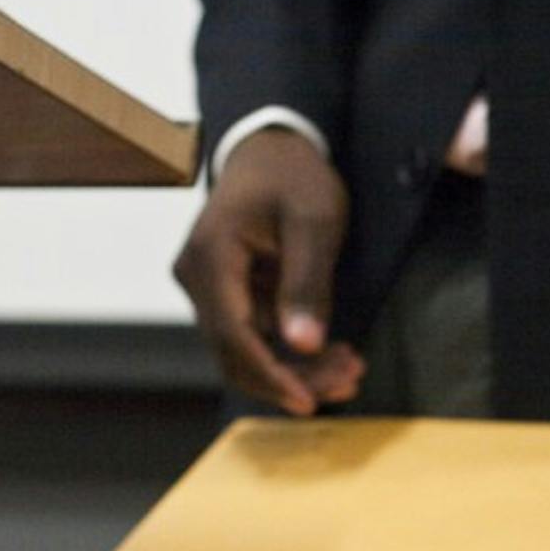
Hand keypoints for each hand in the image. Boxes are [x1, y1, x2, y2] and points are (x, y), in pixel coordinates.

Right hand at [173, 129, 363, 414]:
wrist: (272, 148)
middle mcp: (198, 278)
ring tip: (351, 370)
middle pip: (237, 352)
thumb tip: (303, 344)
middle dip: (292, 377)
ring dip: (297, 369)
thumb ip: (307, 282)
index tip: (309, 402)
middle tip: (350, 381)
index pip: (233, 335)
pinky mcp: (228, 295)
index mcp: (210, 257)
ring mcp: (209, 288)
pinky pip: (255, 336)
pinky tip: (335, 356)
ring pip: (247, 351)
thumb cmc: (293, 176)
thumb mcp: (315, 221)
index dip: (271, 375)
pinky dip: (292, 352)